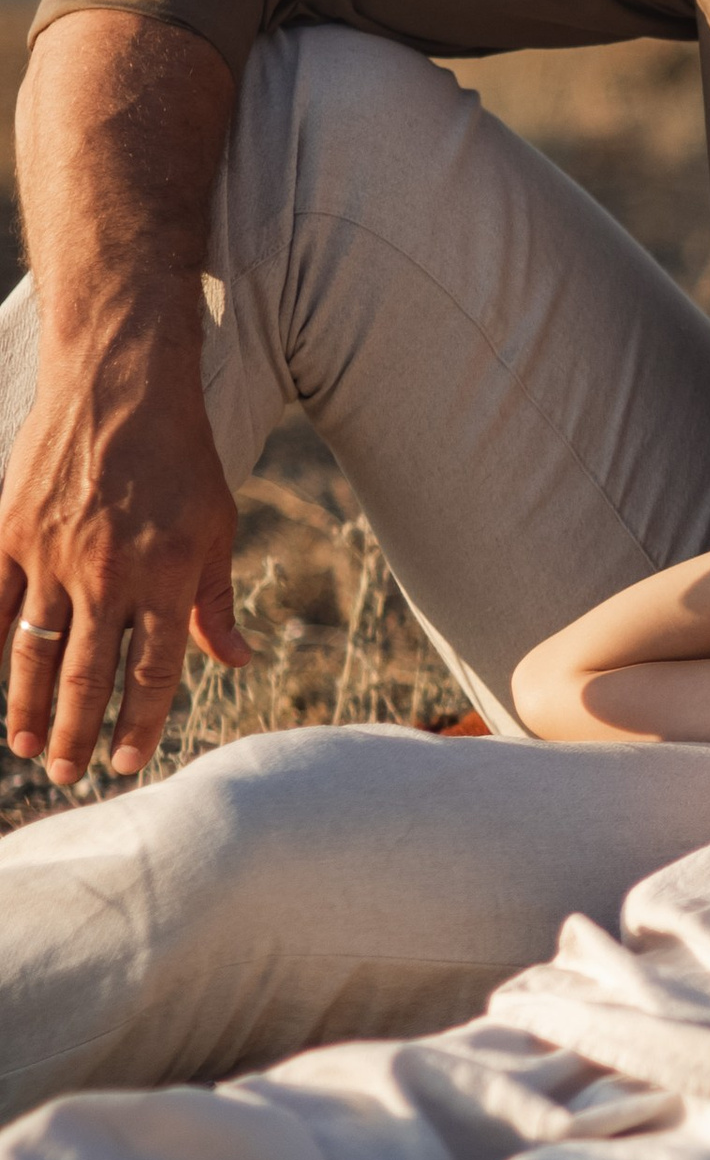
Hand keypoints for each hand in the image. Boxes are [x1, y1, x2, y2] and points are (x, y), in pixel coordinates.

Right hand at [0, 338, 249, 781]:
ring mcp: (53, 554)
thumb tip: (236, 661)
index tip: (126, 763)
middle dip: (77, 734)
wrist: (119, 384)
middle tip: (69, 775)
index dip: (138, 725)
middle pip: (88, 676)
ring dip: (27, 705)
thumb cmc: (181, 457)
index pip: (150, 672)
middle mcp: (109, 574)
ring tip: (26, 746)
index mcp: (167, 577)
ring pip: (35, 650)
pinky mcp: (11, 530)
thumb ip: (215, 601)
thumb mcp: (217, 527)